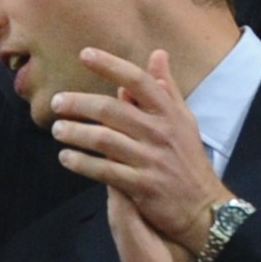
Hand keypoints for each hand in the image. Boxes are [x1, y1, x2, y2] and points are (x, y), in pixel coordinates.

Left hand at [51, 48, 232, 253]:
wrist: (204, 208)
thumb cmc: (188, 160)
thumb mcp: (184, 120)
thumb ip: (167, 88)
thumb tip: (158, 53)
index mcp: (169, 113)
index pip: (138, 81)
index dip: (111, 66)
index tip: (85, 54)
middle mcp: (160, 133)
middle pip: (112, 110)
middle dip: (79, 104)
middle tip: (55, 102)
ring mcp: (151, 160)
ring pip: (104, 140)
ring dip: (75, 133)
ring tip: (56, 130)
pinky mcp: (142, 186)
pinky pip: (105, 171)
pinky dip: (82, 163)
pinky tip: (66, 157)